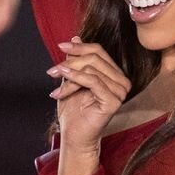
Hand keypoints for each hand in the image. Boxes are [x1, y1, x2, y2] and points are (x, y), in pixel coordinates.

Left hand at [46, 39, 130, 154]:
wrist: (74, 137)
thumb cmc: (74, 112)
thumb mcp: (72, 79)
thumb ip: (76, 60)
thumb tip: (76, 37)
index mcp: (114, 74)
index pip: (98, 51)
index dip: (79, 46)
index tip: (60, 46)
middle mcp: (122, 81)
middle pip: (94, 58)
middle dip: (70, 61)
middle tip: (53, 70)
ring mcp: (120, 92)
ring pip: (91, 69)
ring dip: (68, 74)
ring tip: (55, 83)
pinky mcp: (113, 102)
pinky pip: (93, 81)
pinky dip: (74, 80)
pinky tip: (60, 87)